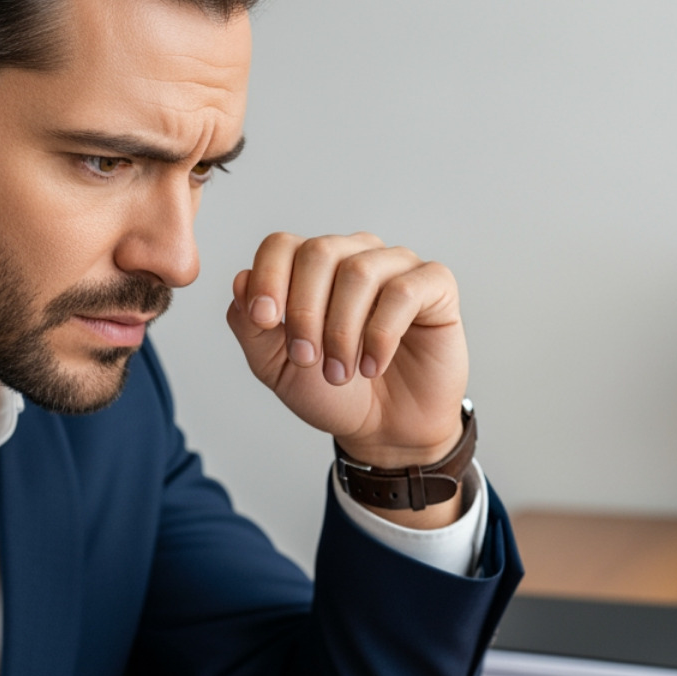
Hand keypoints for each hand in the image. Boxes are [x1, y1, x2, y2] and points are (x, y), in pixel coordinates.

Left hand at [226, 231, 467, 486]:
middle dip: (305, 312)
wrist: (384, 430)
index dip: (269, 278)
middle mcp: (354, 255)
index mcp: (312, 267)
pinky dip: (382, 334)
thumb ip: (249, 325)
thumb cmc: (332, 393)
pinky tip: (373, 365)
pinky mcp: (435, 286)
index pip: (282, 245)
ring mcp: (396, 266)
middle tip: (307, 360)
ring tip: (341, 371)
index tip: (265, 321)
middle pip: (318, 252)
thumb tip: (241, 280)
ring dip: (342, 330)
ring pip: (359, 271)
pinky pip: (404, 291)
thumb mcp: (275, 366)